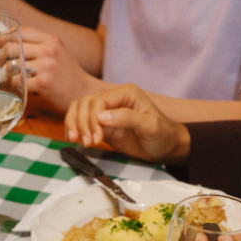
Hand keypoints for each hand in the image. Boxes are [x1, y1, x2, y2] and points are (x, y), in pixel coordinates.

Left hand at [0, 26, 100, 113]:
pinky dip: (15, 84)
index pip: (21, 31)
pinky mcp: (43, 83)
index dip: (4, 36)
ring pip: (13, 64)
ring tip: (10, 75)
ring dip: (6, 71)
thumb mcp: (58, 52)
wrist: (85, 91)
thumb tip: (13, 40)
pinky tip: (19, 86)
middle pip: (12, 47)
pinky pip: (19, 81)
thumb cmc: (69, 74)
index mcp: (51, 40)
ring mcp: (46, 67)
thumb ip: (40, 44)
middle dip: (0, 55)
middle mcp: (49, 50)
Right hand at [64, 83, 190, 161]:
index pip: (99, 100)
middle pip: (86, 104)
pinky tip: (74, 139)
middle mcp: (114, 98)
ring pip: (80, 109)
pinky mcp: (102, 124)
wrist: (166, 147)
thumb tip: (101, 116)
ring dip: (75, 124)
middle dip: (82, 124)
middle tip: (88, 143)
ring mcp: (107, 111)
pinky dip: (75, 128)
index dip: (92, 119)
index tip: (96, 138)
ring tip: (78, 141)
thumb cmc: (163, 135)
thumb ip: (127, 118)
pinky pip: (81, 121)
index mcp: (126, 93)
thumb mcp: (150, 126)